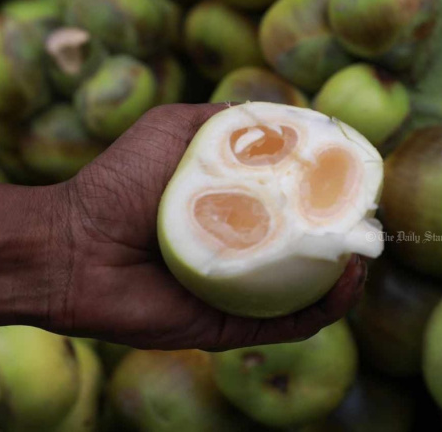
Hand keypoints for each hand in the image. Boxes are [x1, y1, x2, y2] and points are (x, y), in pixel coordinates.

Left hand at [48, 103, 367, 350]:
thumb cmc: (120, 181)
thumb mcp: (177, 127)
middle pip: (311, 253)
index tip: (356, 182)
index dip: (331, 196)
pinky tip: (345, 281)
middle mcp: (243, 252)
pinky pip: (290, 324)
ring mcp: (240, 292)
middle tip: (368, 225)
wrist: (74, 244)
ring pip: (310, 293)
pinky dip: (326, 308)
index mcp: (236, 211)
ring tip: (362, 255)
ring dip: (347, 277)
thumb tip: (289, 115)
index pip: (297, 208)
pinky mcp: (232, 326)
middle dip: (346, 240)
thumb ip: (228, 119)